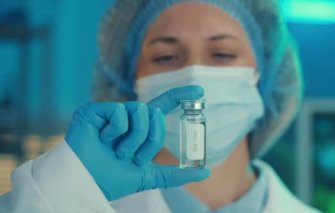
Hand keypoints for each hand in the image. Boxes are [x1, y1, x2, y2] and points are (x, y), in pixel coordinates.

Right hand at [65, 86, 208, 200]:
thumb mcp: (150, 177)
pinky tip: (103, 140)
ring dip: (134, 139)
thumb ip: (176, 174)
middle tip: (134, 157)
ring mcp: (111, 112)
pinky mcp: (94, 110)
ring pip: (140, 112)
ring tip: (118, 152)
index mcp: (139, 128)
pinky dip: (116, 131)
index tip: (200, 92)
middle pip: (154, 114)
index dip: (180, 96)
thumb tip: (205, 173)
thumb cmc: (113, 180)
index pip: (163, 106)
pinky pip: (120, 112)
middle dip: (151, 140)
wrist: (86, 185)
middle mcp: (127, 117)